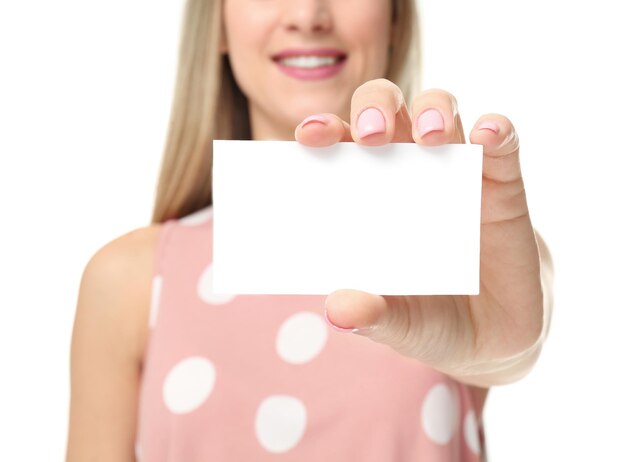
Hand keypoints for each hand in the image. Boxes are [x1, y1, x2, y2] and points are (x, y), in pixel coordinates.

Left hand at [294, 79, 552, 386]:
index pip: (340, 147)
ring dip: (434, 110)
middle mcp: (407, 170)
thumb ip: (371, 314)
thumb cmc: (429, 317)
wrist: (490, 337)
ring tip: (432, 136)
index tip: (309, 137)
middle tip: (371, 136)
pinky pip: (502, 144)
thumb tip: (337, 309)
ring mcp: (456, 171)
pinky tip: (491, 133)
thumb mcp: (399, 323)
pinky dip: (498, 132)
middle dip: (376, 109)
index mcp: (367, 195)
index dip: (324, 132)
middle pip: (388, 111)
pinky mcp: (503, 184)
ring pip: (442, 111)